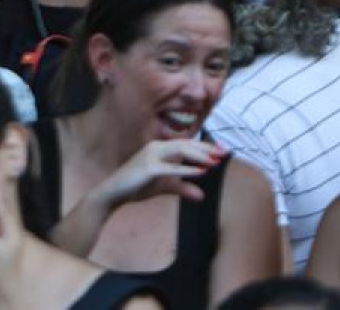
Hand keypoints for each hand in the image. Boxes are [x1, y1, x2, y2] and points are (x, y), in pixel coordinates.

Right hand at [98, 139, 225, 207]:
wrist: (114, 192)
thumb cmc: (137, 186)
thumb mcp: (164, 187)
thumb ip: (182, 188)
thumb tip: (201, 195)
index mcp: (159, 148)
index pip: (186, 144)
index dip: (204, 146)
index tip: (221, 149)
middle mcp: (155, 147)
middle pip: (185, 143)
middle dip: (206, 148)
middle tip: (224, 153)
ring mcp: (150, 156)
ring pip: (179, 150)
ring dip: (199, 155)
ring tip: (215, 160)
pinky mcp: (148, 168)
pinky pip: (170, 168)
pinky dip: (186, 170)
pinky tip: (201, 172)